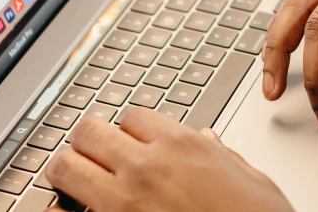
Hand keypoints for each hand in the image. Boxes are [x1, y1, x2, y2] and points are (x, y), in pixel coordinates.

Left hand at [44, 110, 292, 211]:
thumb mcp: (252, 181)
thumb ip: (222, 158)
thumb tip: (208, 144)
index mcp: (182, 146)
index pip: (131, 117)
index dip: (129, 129)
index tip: (130, 140)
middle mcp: (146, 167)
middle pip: (88, 131)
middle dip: (87, 141)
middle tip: (91, 152)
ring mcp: (122, 202)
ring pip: (64, 167)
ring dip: (66, 170)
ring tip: (72, 178)